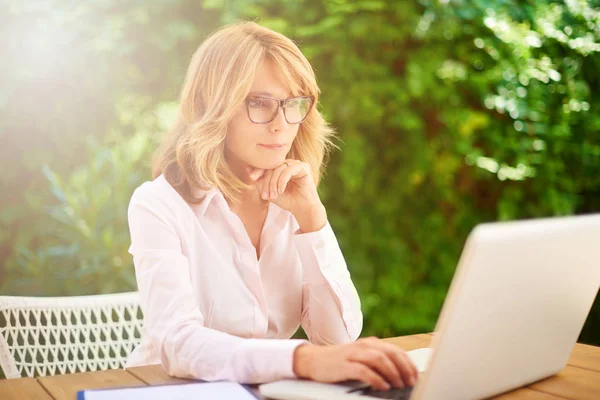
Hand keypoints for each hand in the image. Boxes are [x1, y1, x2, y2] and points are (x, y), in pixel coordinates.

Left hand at [247, 159, 325, 231]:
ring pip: (279, 168)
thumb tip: (247, 168)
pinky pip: (288, 170)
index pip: (266, 165)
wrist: (302, 209)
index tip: (252, 178)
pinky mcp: (304, 167)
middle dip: (266, 182)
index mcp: (280, 167)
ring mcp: (296, 164)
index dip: (258, 170)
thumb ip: (260, 181)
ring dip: (274, 183)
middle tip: (265, 195)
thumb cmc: (287, 200)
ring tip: (274, 195)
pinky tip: (281, 190)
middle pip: (271, 167)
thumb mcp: (269, 191)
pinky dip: (282, 181)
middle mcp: (288, 164)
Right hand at [292, 337, 419, 390]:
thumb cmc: (340, 362)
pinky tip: (383, 386)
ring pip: (379, 359)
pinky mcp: (344, 364)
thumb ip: (377, 362)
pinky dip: (376, 379)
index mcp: (369, 343)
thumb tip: (400, 374)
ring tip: (399, 385)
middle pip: (389, 353)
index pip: (395, 350)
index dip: (408, 363)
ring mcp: (353, 354)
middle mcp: (363, 346)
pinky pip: (363, 370)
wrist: (313, 360)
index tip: (416, 375)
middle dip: (404, 368)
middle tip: (411, 382)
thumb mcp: (360, 358)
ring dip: (392, 373)